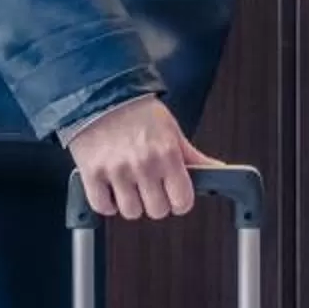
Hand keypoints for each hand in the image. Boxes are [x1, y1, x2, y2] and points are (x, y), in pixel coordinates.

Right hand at [68, 96, 215, 220]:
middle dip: (156, 202)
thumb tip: (216, 171)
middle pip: (157, 211)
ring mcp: (116, 171)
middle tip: (150, 187)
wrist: (102, 95)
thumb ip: (193, 157)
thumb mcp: (172, 131)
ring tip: (129, 185)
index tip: (174, 195)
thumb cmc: (137, 112)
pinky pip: (103, 206)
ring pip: (131, 212)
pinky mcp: (92, 173)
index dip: (179, 201)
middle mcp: (143, 164)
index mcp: (167, 154)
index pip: (182, 201)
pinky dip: (107, 202)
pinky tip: (111, 188)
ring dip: (131, 203)